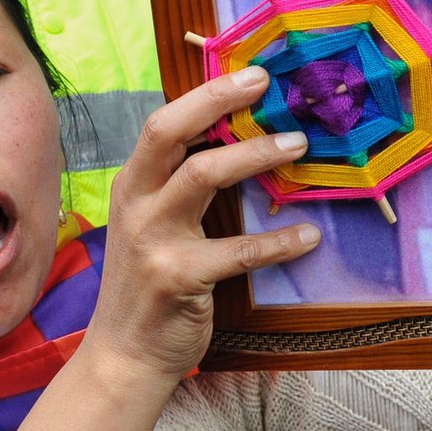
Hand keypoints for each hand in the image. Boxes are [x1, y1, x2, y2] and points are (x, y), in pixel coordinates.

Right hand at [10, 68, 318, 430]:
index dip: (206, 95)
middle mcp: (136, 204)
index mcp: (132, 185)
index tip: (251, 75)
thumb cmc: (149, 282)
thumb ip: (179, 185)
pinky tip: (307, 236)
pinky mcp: (177, 277)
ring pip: (203, 175)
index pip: (162, 124)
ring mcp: (152, 240)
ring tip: (298, 146)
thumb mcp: (152, 225)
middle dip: (219, 102)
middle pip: (171, 134)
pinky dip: (278, 242)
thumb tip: (237, 138)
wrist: (125, 354)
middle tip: (268, 89)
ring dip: (254, 156)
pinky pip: (237, 251)